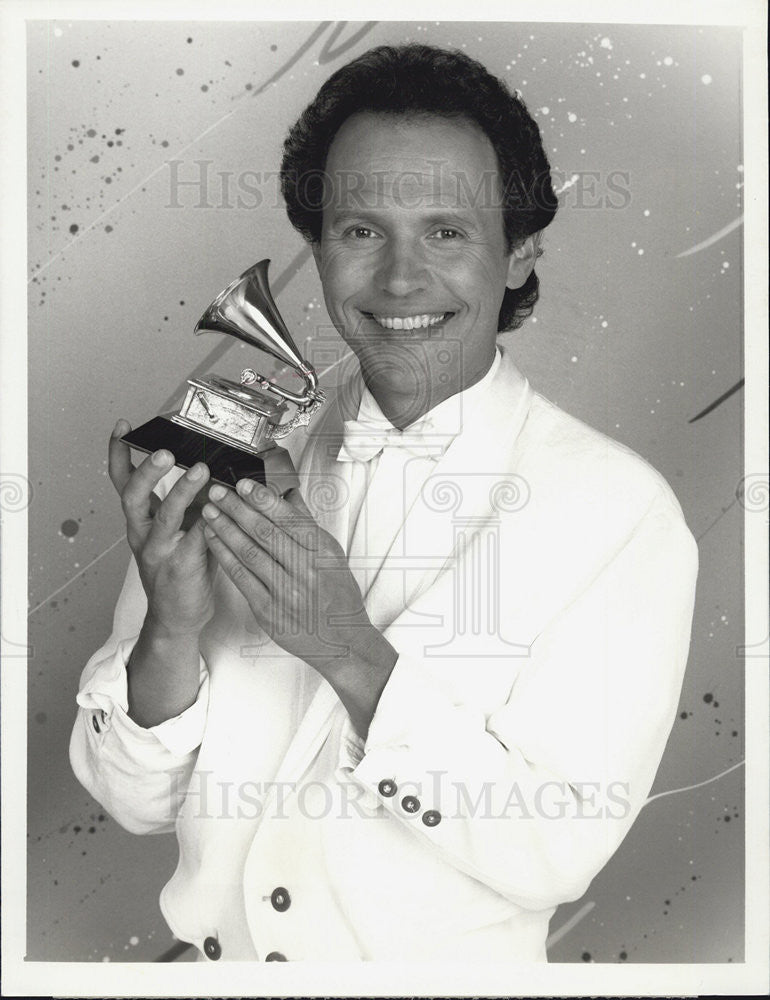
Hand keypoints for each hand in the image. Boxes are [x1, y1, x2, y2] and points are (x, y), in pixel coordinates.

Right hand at [108, 419, 215, 637]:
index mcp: (141, 519)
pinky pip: (193, 541)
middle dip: (147, 471)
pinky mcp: (179, 568)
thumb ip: (191, 499)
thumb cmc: (184, 567)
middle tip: (164, 451)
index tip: (122, 427)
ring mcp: (158, 551)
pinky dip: (207, 523)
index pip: (122, 481)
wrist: (179, 617)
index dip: (119, 453)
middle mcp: (143, 533)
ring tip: (200, 471)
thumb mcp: (181, 526)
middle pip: (133, 496)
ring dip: (181, 491)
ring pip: (164, 517)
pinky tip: (219, 509)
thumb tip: (213, 464)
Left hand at [200, 479, 376, 672]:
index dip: (263, 500)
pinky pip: (241, 578)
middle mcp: (306, 571)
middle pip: (265, 533)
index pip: (289, 519)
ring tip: (209, 511)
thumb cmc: (337, 595)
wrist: (342, 641)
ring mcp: (286, 592)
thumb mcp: (333, 556)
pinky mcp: (269, 611)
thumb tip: (289, 494)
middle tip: (217, 492)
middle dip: (237, 509)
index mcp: (323, 553)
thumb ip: (308, 526)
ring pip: (249, 553)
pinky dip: (224, 555)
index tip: (243, 484)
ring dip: (225, 529)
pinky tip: (213, 540)